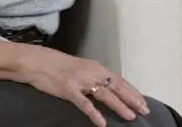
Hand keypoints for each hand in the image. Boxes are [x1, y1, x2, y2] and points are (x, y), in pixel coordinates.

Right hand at [18, 45, 149, 126]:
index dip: (131, 90)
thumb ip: (94, 76)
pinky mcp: (68, 89)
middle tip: (144, 110)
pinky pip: (83, 103)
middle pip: (115, 86)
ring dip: (118, 106)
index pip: (117, 79)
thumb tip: (108, 88)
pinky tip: (102, 123)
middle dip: (131, 98)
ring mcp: (79, 81)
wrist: (37, 61)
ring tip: (130, 117)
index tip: (143, 101)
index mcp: (94, 66)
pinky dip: (94, 113)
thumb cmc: (58, 65)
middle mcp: (90, 72)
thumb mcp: (80, 68)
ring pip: (104, 95)